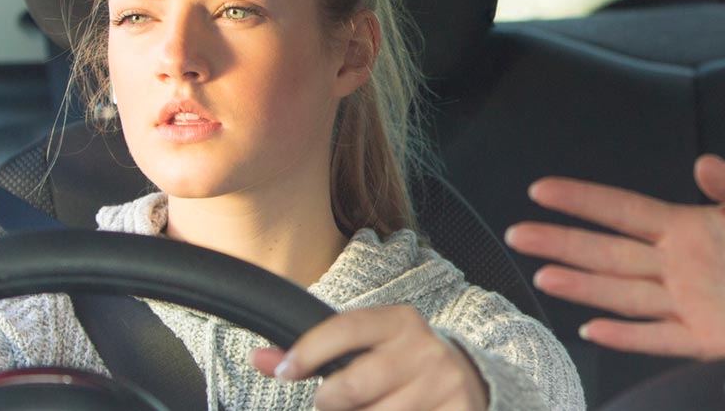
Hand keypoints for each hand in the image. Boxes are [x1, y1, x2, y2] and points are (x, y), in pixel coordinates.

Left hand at [254, 305, 486, 410]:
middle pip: (351, 388)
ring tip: (373, 409)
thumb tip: (259, 358)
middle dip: (330, 402)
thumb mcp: (366, 347)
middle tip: (335, 402)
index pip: (345, 329)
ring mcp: (443, 385)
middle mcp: (425, 350)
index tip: (283, 371)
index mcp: (400, 322)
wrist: (465, 380)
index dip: (308, 352)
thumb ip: (314, 352)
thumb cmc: (400, 364)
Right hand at [507, 154, 724, 360]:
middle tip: (520, 231)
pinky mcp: (698, 339)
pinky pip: (655, 336)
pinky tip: (593, 329)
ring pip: (621, 293)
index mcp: (685, 229)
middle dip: (562, 241)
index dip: (584, 199)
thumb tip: (705, 163)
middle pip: (607, 252)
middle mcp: (674, 267)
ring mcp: (682, 304)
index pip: (624, 211)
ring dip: (582, 285)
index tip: (543, 190)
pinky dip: (625, 335)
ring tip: (544, 276)